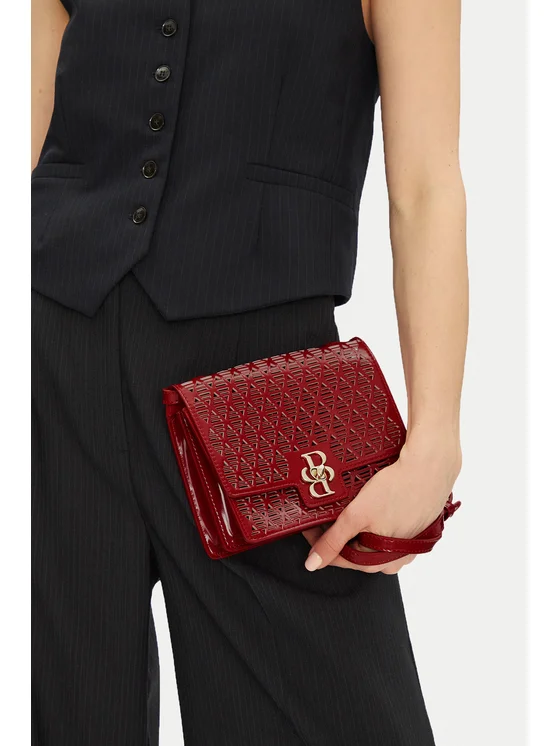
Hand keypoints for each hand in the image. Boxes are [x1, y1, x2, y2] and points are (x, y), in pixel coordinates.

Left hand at [302, 435, 461, 573]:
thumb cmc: (399, 490)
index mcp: (381, 561)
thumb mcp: (357, 515)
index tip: (308, 528)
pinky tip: (370, 509)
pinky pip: (387, 532)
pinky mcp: (414, 529)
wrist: (430, 467)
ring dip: (355, 529)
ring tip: (344, 511)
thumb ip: (334, 541)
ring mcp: (406, 545)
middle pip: (355, 552)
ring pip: (371, 542)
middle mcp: (396, 559)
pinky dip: (373, 523)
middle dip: (337, 535)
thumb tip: (313, 563)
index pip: (340, 560)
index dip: (319, 543)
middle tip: (323, 517)